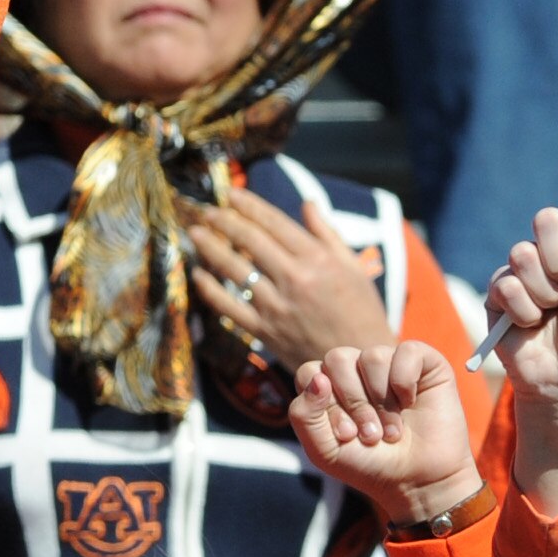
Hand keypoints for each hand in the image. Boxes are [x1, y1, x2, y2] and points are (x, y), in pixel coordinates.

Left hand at [188, 188, 393, 374]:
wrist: (357, 363)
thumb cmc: (361, 312)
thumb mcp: (353, 267)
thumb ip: (327, 233)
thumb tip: (307, 203)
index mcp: (318, 259)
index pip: (275, 223)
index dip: (249, 205)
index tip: (231, 193)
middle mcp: (295, 279)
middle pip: (250, 241)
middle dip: (224, 222)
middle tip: (207, 211)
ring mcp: (277, 306)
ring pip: (235, 270)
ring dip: (211, 248)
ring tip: (195, 234)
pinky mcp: (265, 331)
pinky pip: (229, 307)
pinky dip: (210, 290)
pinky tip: (198, 275)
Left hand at [289, 341, 484, 525]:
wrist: (418, 481)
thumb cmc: (370, 465)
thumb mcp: (324, 451)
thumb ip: (303, 415)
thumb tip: (318, 378)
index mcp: (329, 386)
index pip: (310, 373)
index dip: (326, 405)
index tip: (347, 435)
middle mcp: (356, 370)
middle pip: (338, 359)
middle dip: (354, 403)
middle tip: (371, 435)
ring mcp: (388, 363)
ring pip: (372, 357)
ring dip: (383, 401)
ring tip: (393, 430)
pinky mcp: (422, 362)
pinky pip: (407, 351)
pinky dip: (405, 382)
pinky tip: (411, 403)